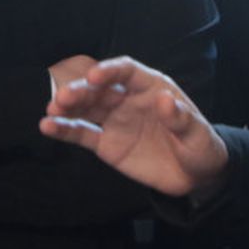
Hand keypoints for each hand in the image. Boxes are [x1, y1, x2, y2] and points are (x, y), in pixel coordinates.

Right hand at [39, 57, 228, 197]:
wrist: (195, 177)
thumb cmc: (200, 147)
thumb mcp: (199, 135)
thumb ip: (182, 119)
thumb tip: (165, 101)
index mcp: (152, 88)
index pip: (127, 72)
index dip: (110, 71)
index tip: (94, 76)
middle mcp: (128, 99)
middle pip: (101, 89)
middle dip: (82, 90)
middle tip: (63, 96)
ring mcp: (115, 120)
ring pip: (87, 108)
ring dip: (67, 106)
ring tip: (51, 109)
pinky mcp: (106, 144)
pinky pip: (82, 134)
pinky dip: (64, 130)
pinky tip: (47, 126)